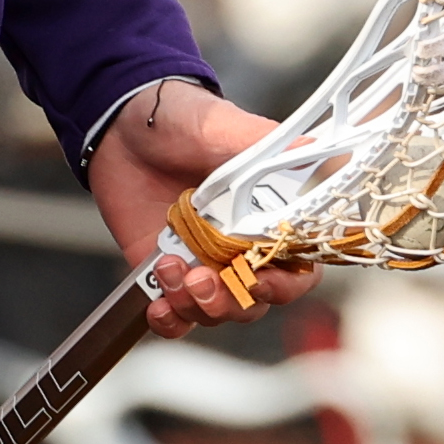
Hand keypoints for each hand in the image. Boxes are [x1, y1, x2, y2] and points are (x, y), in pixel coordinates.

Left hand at [86, 77, 317, 339]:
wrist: (121, 126)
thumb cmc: (182, 121)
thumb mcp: (226, 129)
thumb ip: (272, 148)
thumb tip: (323, 150)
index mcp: (270, 220)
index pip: (298, 270)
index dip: (285, 284)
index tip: (260, 279)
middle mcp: (241, 249)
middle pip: (257, 301)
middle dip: (233, 302)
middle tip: (204, 279)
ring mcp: (204, 264)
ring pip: (217, 313)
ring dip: (196, 306)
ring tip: (170, 270)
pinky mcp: (167, 273)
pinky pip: (176, 318)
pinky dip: (170, 321)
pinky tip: (157, 305)